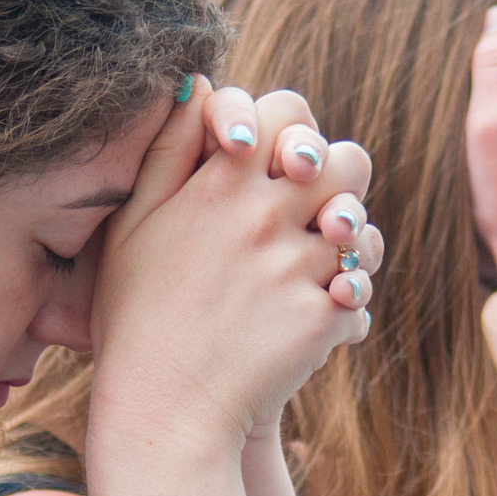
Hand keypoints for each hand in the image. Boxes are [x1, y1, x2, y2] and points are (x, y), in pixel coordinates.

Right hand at [88, 81, 379, 457]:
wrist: (163, 412)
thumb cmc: (137, 316)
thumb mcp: (134, 225)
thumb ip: (168, 150)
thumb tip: (196, 83)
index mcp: (217, 186)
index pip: (289, 112)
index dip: (294, 130)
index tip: (277, 163)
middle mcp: (264, 218)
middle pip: (347, 160)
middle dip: (339, 181)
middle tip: (316, 211)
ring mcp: (298, 268)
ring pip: (363, 229)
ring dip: (349, 245)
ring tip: (323, 266)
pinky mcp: (323, 318)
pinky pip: (360, 294)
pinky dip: (346, 307)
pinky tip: (318, 319)